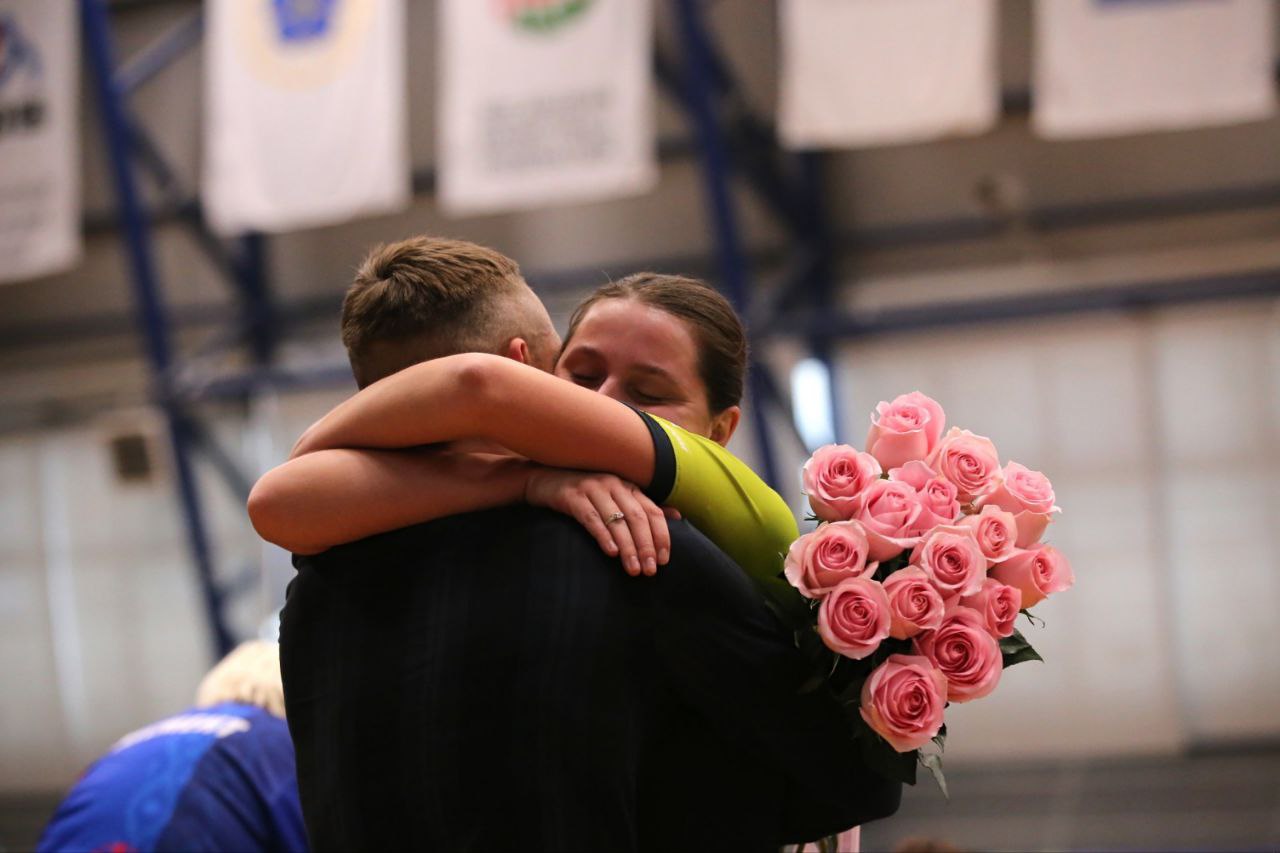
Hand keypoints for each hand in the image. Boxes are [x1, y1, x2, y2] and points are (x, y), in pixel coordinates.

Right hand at [525, 468, 669, 575]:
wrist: (544, 479)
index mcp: (628, 486)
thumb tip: (677, 516)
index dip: (662, 536)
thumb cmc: (585, 492)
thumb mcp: (616, 496)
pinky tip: (610, 552)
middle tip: (650, 571)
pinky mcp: (572, 497)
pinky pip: (590, 518)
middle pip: (638, 518)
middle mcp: (614, 484)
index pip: (652, 512)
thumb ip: (644, 506)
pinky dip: (603, 535)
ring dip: (628, 547)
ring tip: (632, 569)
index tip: (665, 560)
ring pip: (617, 520)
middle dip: (646, 546)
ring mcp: (592, 489)